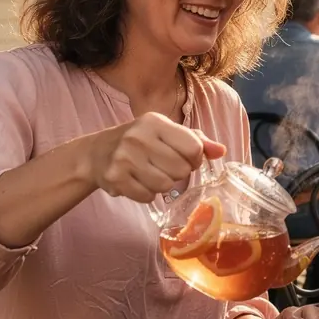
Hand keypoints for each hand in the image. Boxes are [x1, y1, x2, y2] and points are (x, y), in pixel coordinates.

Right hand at [86, 112, 225, 201]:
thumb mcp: (166, 132)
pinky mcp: (115, 178)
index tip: (185, 158)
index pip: (194, 148)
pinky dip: (147, 194)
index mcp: (155, 122)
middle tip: (164, 166)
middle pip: (181, 170)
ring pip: (166, 186)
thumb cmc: (140, 141)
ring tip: (150, 173)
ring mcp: (124, 158)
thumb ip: (196, 140)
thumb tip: (221, 151)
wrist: (97, 153)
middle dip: (178, 173)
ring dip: (163, 185)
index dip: (194, 159)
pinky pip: (148, 197)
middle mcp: (138, 137)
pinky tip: (137, 182)